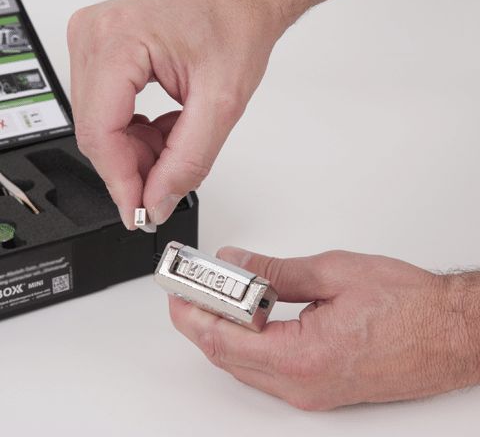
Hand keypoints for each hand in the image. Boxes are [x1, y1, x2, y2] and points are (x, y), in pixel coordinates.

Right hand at [67, 0, 284, 227]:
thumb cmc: (235, 26)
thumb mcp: (221, 103)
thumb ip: (189, 160)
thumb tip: (157, 200)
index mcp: (116, 41)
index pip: (101, 133)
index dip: (121, 183)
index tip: (140, 215)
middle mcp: (93, 38)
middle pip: (98, 134)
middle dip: (134, 168)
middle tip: (169, 181)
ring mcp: (94, 44)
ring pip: (104, 128)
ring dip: (140, 151)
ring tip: (179, 141)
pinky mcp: (104, 55)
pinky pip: (110, 114)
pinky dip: (139, 134)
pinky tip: (168, 127)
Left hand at [169, 247, 479, 409]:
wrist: (452, 333)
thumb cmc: (408, 305)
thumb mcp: (333, 272)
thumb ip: (275, 270)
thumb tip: (238, 263)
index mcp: (302, 357)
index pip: (223, 338)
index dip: (192, 312)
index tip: (177, 289)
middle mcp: (301, 385)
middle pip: (226, 355)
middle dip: (198, 320)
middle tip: (187, 289)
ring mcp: (309, 391)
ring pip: (242, 364)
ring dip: (219, 330)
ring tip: (210, 297)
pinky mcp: (317, 387)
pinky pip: (264, 369)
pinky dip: (244, 342)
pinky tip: (242, 317)